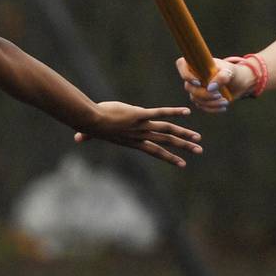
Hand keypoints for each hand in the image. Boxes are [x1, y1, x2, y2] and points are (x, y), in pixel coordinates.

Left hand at [72, 101, 202, 166]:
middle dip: (183, 147)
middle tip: (198, 151)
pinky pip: (160, 114)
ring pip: (167, 132)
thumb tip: (77, 138)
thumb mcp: (92, 131)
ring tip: (197, 139)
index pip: (155, 151)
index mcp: (133, 141)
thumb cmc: (91, 125)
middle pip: (166, 143)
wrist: (91, 121)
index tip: (182, 164)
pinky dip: (174, 112)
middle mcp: (140, 136)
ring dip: (184, 135)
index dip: (169, 157)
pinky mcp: (140, 115)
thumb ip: (87, 136)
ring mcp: (141, 126)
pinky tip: (186, 112)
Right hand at [175, 57, 252, 113]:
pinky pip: (202, 106)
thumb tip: (210, 88)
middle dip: (203, 94)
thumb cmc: (232, 72)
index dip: (186, 74)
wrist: (239, 83)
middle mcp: (193, 76)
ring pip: (195, 99)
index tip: (198, 82)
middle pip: (189, 87)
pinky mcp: (200, 99)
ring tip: (225, 101)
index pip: (181, 64)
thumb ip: (222, 77)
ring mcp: (195, 88)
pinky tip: (223, 107)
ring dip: (210, 103)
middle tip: (219, 95)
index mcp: (197, 64)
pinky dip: (213, 108)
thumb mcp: (230, 72)